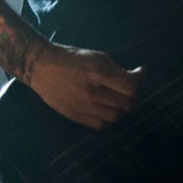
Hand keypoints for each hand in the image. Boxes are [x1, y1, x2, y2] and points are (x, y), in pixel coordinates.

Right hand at [29, 44, 144, 129]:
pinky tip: (105, 109)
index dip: (137, 83)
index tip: (136, 76)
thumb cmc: (72, 58)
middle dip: (131, 97)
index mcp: (98, 73)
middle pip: (125, 104)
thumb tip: (141, 74)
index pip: (130, 88)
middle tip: (127, 90)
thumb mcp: (98, 57)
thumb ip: (119, 69)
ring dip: (121, 109)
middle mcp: (91, 92)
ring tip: (116, 100)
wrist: (41, 66)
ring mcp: (82, 106)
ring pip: (115, 117)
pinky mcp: (74, 116)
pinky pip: (100, 125)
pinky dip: (108, 119)